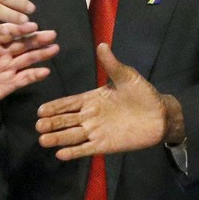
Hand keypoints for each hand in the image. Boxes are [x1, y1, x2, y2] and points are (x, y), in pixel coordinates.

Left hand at [0, 27, 58, 115]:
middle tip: (52, 34)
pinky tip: (46, 71)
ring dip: (42, 54)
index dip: (21, 28)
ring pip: (28, 58)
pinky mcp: (9, 83)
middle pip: (24, 43)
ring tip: (55, 48)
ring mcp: (7, 68)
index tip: (33, 25)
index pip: (10, 32)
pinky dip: (35, 75)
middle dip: (38, 38)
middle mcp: (3, 52)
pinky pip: (25, 78)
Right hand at [36, 44, 179, 158]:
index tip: (40, 111)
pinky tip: (60, 154)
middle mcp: (91, 116)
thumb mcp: (127, 76)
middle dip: (52, 123)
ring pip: (72, 135)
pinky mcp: (105, 145)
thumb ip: (112, 64)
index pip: (69, 103)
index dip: (55, 107)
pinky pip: (86, 149)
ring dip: (58, 138)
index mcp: (93, 99)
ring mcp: (97, 131)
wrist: (160, 115)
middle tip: (38, 125)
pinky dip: (73, 152)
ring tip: (43, 140)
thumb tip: (102, 45)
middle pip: (66, 120)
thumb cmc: (143, 94)